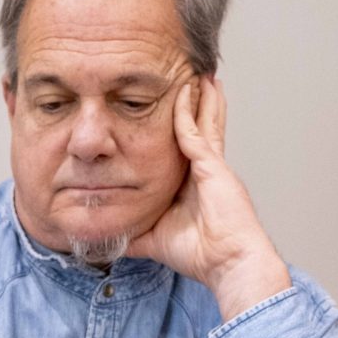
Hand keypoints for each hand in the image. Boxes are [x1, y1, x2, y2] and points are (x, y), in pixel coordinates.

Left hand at [127, 77, 290, 320]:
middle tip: (192, 79)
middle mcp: (206, 171)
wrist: (228, 264)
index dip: (182, 128)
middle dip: (197, 105)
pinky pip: (196, 133)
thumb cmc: (201, 256)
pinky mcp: (213, 167)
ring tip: (197, 74)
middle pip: (201, 128)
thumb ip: (134, 234)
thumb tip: (110, 237)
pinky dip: (188, 112)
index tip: (173, 111)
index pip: (187, 148)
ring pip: (204, 123)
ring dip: (199, 99)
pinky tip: (182, 93)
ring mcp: (212, 167)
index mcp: (196, 185)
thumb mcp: (155, 240)